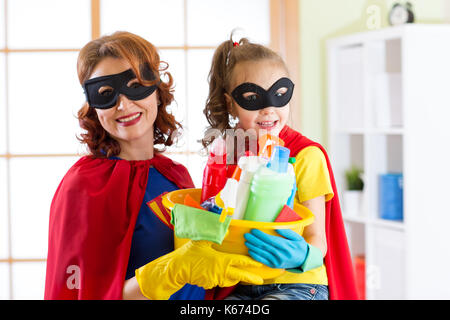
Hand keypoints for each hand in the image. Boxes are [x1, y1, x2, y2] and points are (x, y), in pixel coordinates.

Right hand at [135, 240, 263, 299]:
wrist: (177, 269)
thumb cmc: (189, 254)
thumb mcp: (202, 241)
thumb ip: (214, 235)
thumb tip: (225, 229)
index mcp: (221, 260)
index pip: (240, 261)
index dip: (251, 262)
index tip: (260, 263)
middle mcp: (220, 272)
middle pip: (240, 276)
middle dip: (251, 278)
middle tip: (260, 280)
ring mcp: (215, 279)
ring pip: (229, 279)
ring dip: (234, 277)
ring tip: (238, 273)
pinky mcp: (209, 284)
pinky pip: (219, 281)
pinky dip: (221, 278)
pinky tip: (217, 272)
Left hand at [244, 229, 308, 268]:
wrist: (304, 260)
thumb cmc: (299, 246)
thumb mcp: (297, 237)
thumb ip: (287, 232)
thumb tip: (276, 227)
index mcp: (286, 246)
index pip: (270, 240)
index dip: (261, 235)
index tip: (254, 230)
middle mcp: (280, 254)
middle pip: (264, 246)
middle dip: (254, 240)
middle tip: (246, 234)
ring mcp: (277, 261)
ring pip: (262, 253)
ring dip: (253, 247)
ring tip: (246, 241)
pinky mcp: (274, 266)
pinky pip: (263, 261)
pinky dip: (255, 256)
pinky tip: (250, 251)